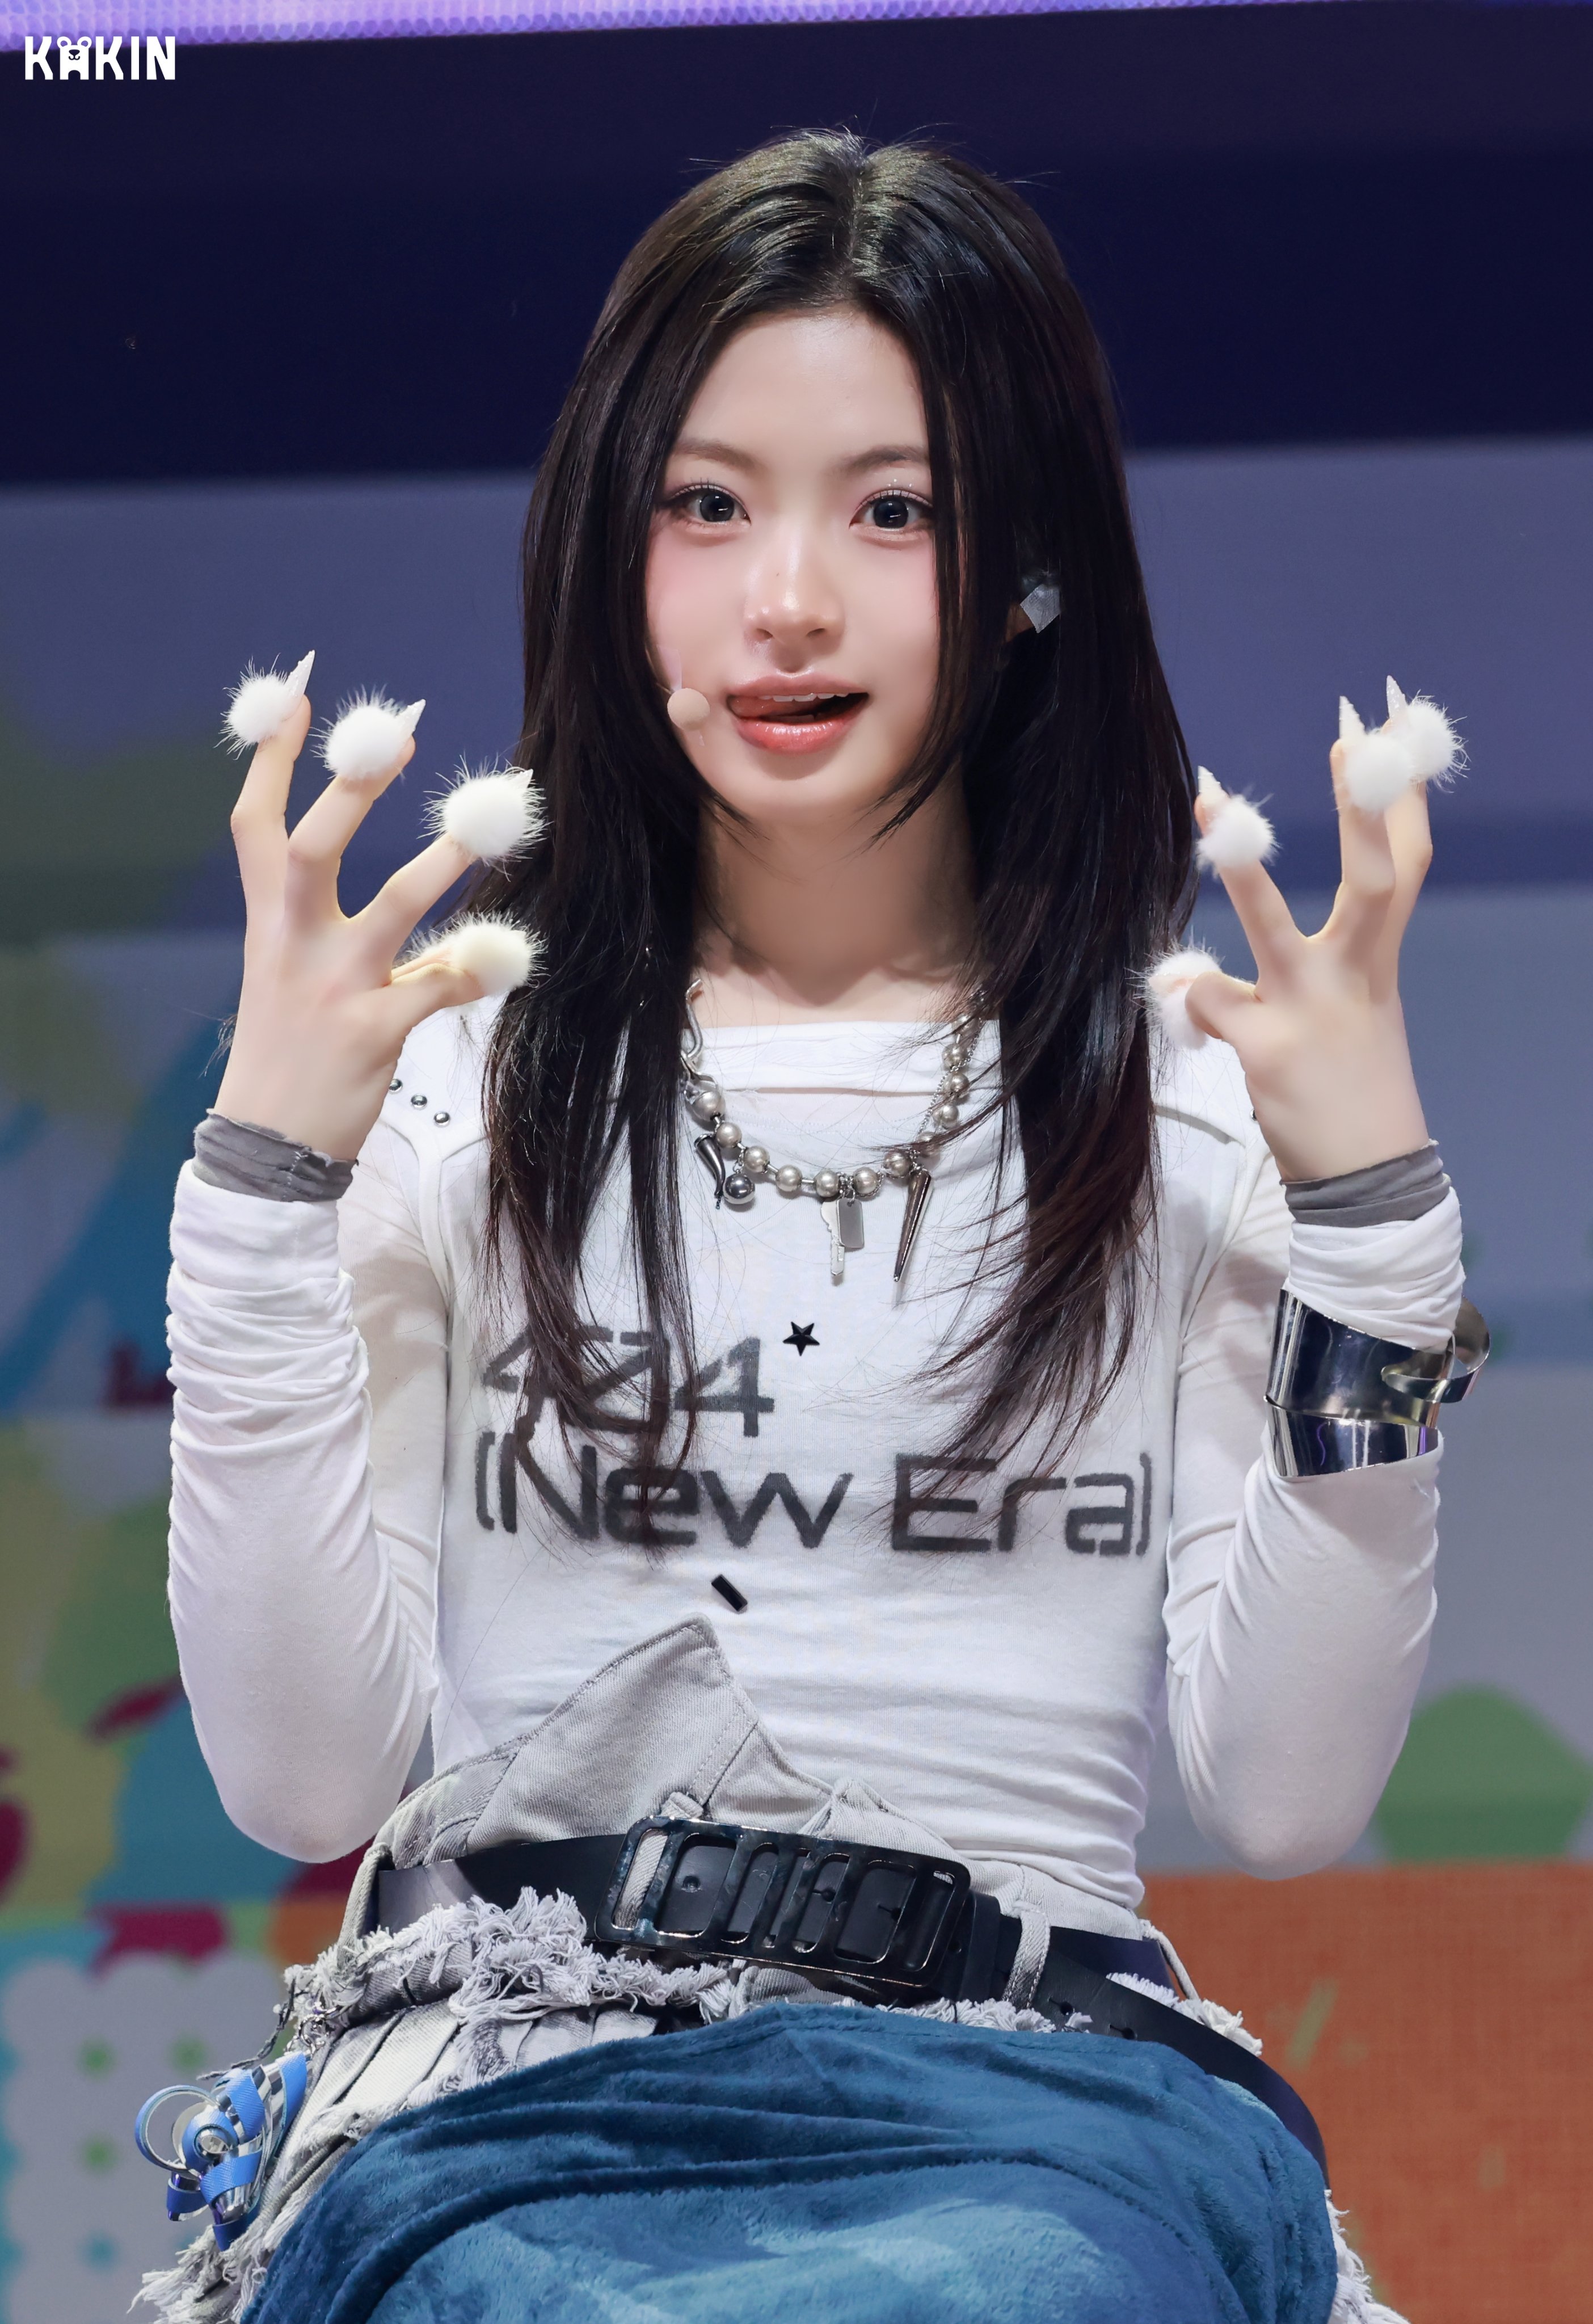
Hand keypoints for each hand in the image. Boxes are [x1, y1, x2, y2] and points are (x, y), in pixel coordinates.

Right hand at [214, 694, 489, 1158]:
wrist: (265, 1146)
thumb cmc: (284, 1049)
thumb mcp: (278, 969)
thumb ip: (309, 914)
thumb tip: (349, 855)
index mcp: (267, 922)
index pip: (256, 824)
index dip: (273, 758)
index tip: (296, 693)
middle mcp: (293, 943)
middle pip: (312, 849)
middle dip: (350, 790)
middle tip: (396, 732)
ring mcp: (334, 987)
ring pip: (394, 908)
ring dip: (444, 860)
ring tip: (488, 817)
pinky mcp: (374, 1032)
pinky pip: (437, 988)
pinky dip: (477, 967)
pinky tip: (511, 951)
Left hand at [1182, 746, 1432, 1180]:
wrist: (1368, 1177)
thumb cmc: (1359, 1079)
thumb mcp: (1370, 998)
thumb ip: (1355, 940)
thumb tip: (1347, 881)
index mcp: (1380, 958)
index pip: (1405, 860)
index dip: (1403, 792)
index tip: (1398, 724)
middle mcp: (1354, 974)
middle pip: (1373, 877)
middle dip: (1364, 807)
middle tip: (1351, 736)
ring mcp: (1308, 1009)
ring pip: (1273, 924)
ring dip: (1242, 866)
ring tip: (1211, 799)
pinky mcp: (1264, 1050)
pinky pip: (1209, 1001)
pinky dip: (1188, 992)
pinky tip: (1184, 993)